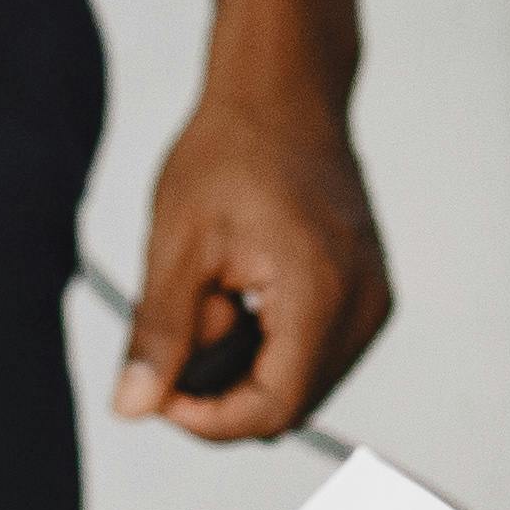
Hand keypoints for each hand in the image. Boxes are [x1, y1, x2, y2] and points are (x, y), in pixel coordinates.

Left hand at [115, 0, 394, 439]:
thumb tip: (133, 410)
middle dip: (224, 389)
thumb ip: (159, 333)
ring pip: (304, 384)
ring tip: (215, 298)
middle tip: (181, 326)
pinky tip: (245, 292)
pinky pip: (318, 354)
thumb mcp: (177, 242)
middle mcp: (365, 302)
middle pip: (289, 405)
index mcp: (320, 291)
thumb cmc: (229, 150)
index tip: (160, 386)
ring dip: (248, 366)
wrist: (285, 90)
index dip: (207, 419)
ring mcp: (375, 298)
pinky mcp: (371, 291)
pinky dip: (273, 344)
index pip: (271, 409)